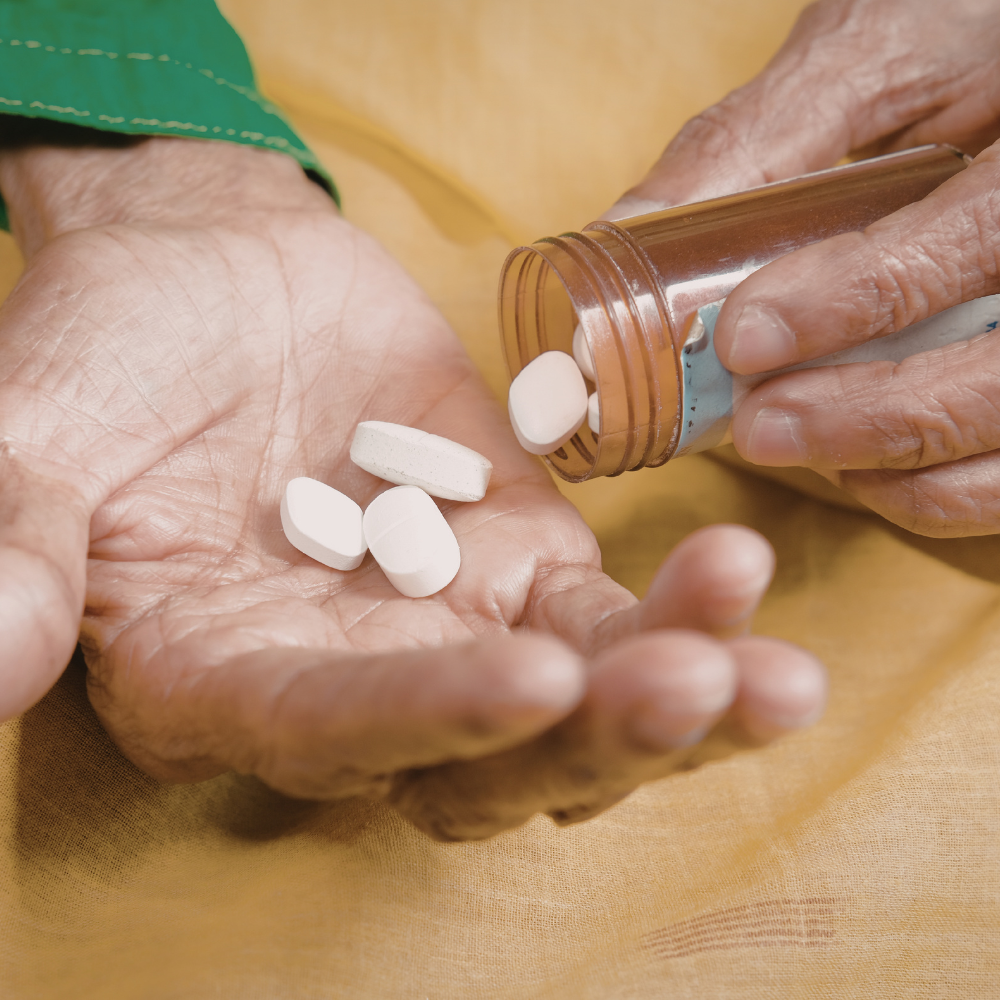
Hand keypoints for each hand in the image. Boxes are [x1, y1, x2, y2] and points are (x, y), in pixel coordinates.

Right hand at [0, 136, 823, 838]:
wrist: (213, 278)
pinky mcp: (526, 562)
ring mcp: (455, 629)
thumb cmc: (111, 355)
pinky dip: (684, 612)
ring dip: (675, 697)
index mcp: (224, 683)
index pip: (329, 735)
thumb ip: (20, 544)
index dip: (426, 718)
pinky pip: (617, 613)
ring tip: (768, 669)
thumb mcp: (35, 435)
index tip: (528, 675)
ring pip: (578, 707)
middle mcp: (351, 688)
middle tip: (694, 686)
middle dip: (593, 739)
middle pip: (487, 764)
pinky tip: (743, 579)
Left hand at [606, 0, 999, 535]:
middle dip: (874, 413)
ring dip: (896, 464)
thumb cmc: (963, 36)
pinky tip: (856, 466)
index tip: (745, 337)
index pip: (985, 233)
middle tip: (757, 427)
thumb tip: (631, 220)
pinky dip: (933, 490)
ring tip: (786, 445)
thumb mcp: (872, 57)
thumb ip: (762, 140)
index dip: (862, 295)